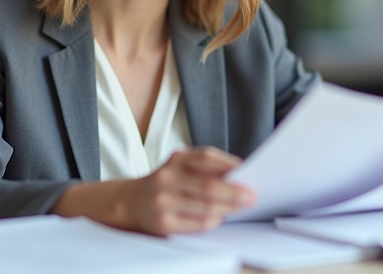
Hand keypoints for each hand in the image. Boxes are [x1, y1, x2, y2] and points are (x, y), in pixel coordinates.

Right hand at [123, 147, 254, 234]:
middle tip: (251, 196)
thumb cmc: (166, 183)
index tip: (250, 171)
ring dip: (228, 208)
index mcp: (176, 159)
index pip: (207, 158)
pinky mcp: (164, 222)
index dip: (231, 164)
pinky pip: (197, 223)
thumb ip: (205, 169)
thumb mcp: (180, 166)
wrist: (130, 201)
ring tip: (241, 207)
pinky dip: (213, 220)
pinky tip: (220, 217)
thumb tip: (239, 176)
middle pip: (208, 186)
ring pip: (205, 207)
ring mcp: (164, 201)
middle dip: (234, 192)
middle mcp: (168, 178)